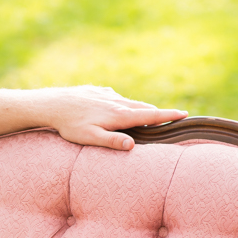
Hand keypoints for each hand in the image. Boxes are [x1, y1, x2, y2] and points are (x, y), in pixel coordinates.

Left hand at [41, 86, 186, 150]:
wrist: (52, 104)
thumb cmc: (69, 125)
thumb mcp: (89, 138)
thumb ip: (111, 141)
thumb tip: (132, 145)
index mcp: (119, 115)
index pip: (150, 115)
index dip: (168, 115)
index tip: (185, 114)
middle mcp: (117, 102)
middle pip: (144, 107)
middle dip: (158, 112)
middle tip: (172, 116)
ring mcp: (108, 95)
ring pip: (130, 102)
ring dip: (140, 108)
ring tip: (148, 116)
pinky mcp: (98, 91)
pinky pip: (115, 98)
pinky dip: (122, 104)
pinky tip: (117, 109)